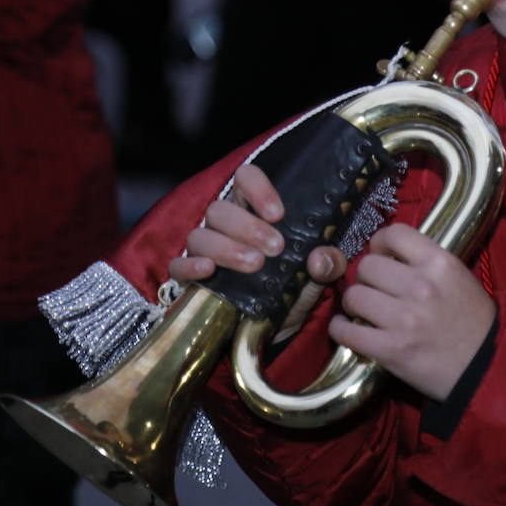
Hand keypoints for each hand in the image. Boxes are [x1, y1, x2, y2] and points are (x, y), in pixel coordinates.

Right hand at [168, 163, 348, 336]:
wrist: (280, 327)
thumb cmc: (295, 287)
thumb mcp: (319, 275)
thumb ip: (328, 263)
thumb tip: (320, 258)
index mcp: (254, 210)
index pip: (245, 178)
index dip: (258, 189)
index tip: (278, 214)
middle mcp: (225, 226)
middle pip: (220, 209)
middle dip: (247, 227)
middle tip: (275, 248)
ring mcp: (206, 251)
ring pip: (200, 235)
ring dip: (226, 248)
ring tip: (254, 265)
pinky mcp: (192, 279)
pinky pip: (177, 265)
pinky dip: (189, 266)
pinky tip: (208, 271)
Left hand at [329, 224, 495, 401]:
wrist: (485, 367)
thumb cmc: (473, 321)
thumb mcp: (458, 278)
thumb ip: (425, 262)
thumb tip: (387, 255)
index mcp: (440, 263)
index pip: (394, 234)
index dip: (381, 243)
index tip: (382, 255)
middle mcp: (420, 286)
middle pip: (367, 265)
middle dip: (366, 277)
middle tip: (374, 289)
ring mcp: (403, 319)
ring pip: (354, 295)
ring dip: (354, 303)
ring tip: (364, 312)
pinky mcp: (390, 350)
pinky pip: (346, 331)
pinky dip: (340, 329)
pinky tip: (348, 329)